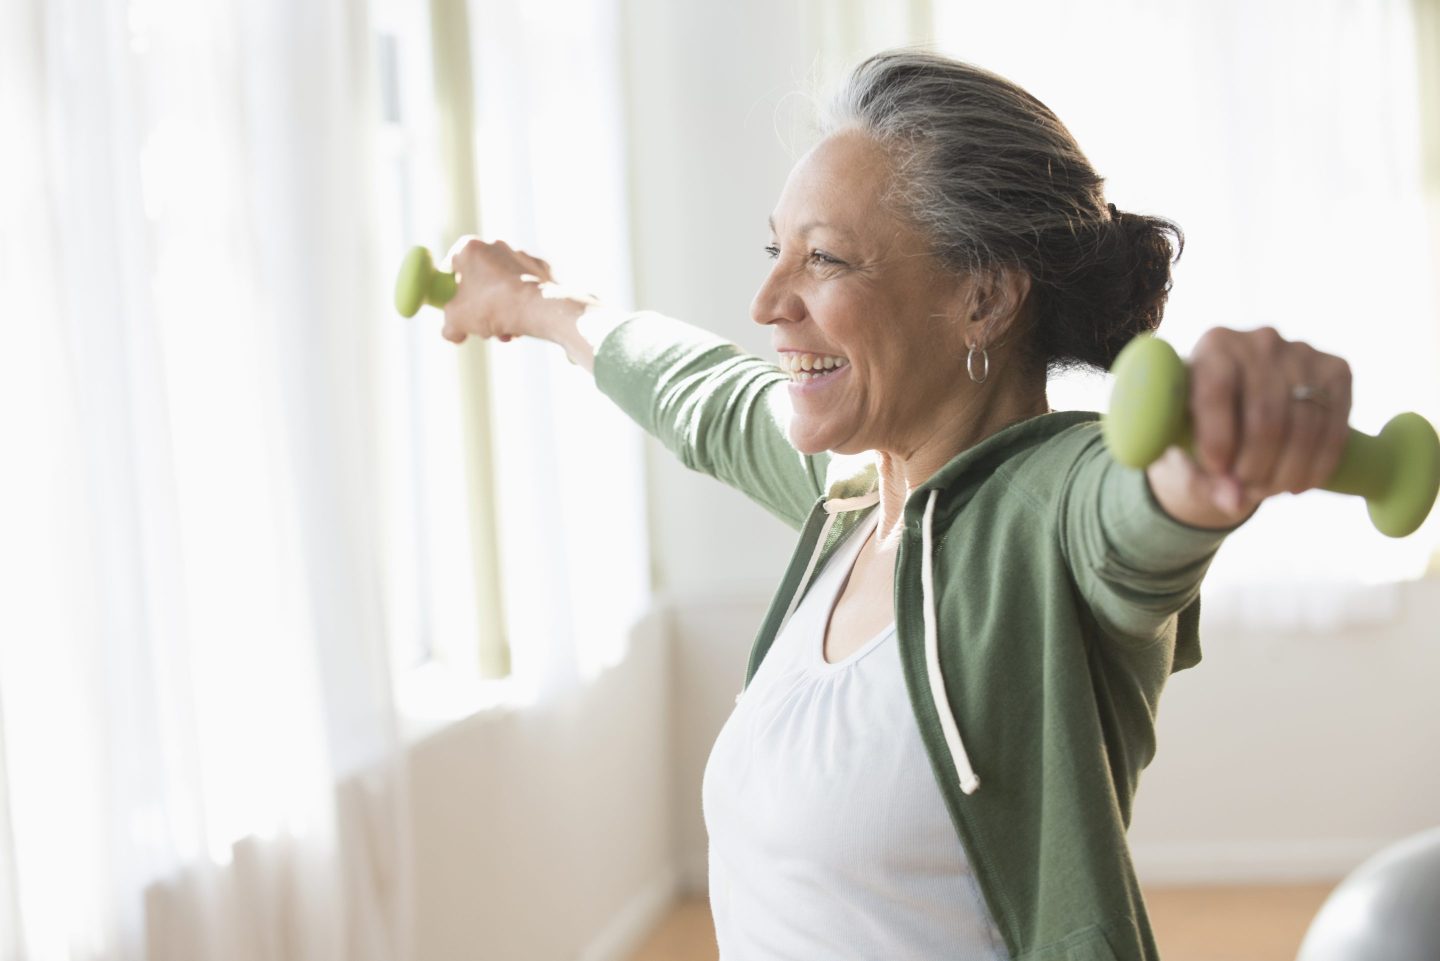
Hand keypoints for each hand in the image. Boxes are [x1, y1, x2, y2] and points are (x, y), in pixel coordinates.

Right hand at [439, 236, 573, 344]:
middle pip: (479, 279)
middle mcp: (496, 245)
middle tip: (480, 325)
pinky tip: (521, 325)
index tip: (453, 306)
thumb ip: (448, 326)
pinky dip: (521, 305)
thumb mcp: (456, 321)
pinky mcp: (543, 268)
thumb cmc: (491, 307)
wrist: (539, 307)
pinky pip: (524, 289)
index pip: (451, 265)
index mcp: (470, 248)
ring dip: (499, 311)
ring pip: (502, 287)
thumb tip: (452, 333)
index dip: (449, 289)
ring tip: (503, 332)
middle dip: (478, 306)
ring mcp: (522, 255)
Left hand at [1145, 326, 1352, 528]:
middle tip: (1245, 490)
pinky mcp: (1337, 370)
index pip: (1216, 392)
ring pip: (1304, 426)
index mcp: (1213, 346)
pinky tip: (1299, 484)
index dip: (1217, 440)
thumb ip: (1201, 476)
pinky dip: (1319, 465)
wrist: (1243, 402)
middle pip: (1266, 416)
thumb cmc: (1201, 424)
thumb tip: (1234, 502)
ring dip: (1287, 471)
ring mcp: (1303, 352)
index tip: (1218, 473)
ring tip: (1268, 491)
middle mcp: (1260, 341)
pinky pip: (1335, 427)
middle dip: (1256, 466)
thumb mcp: (1186, 446)